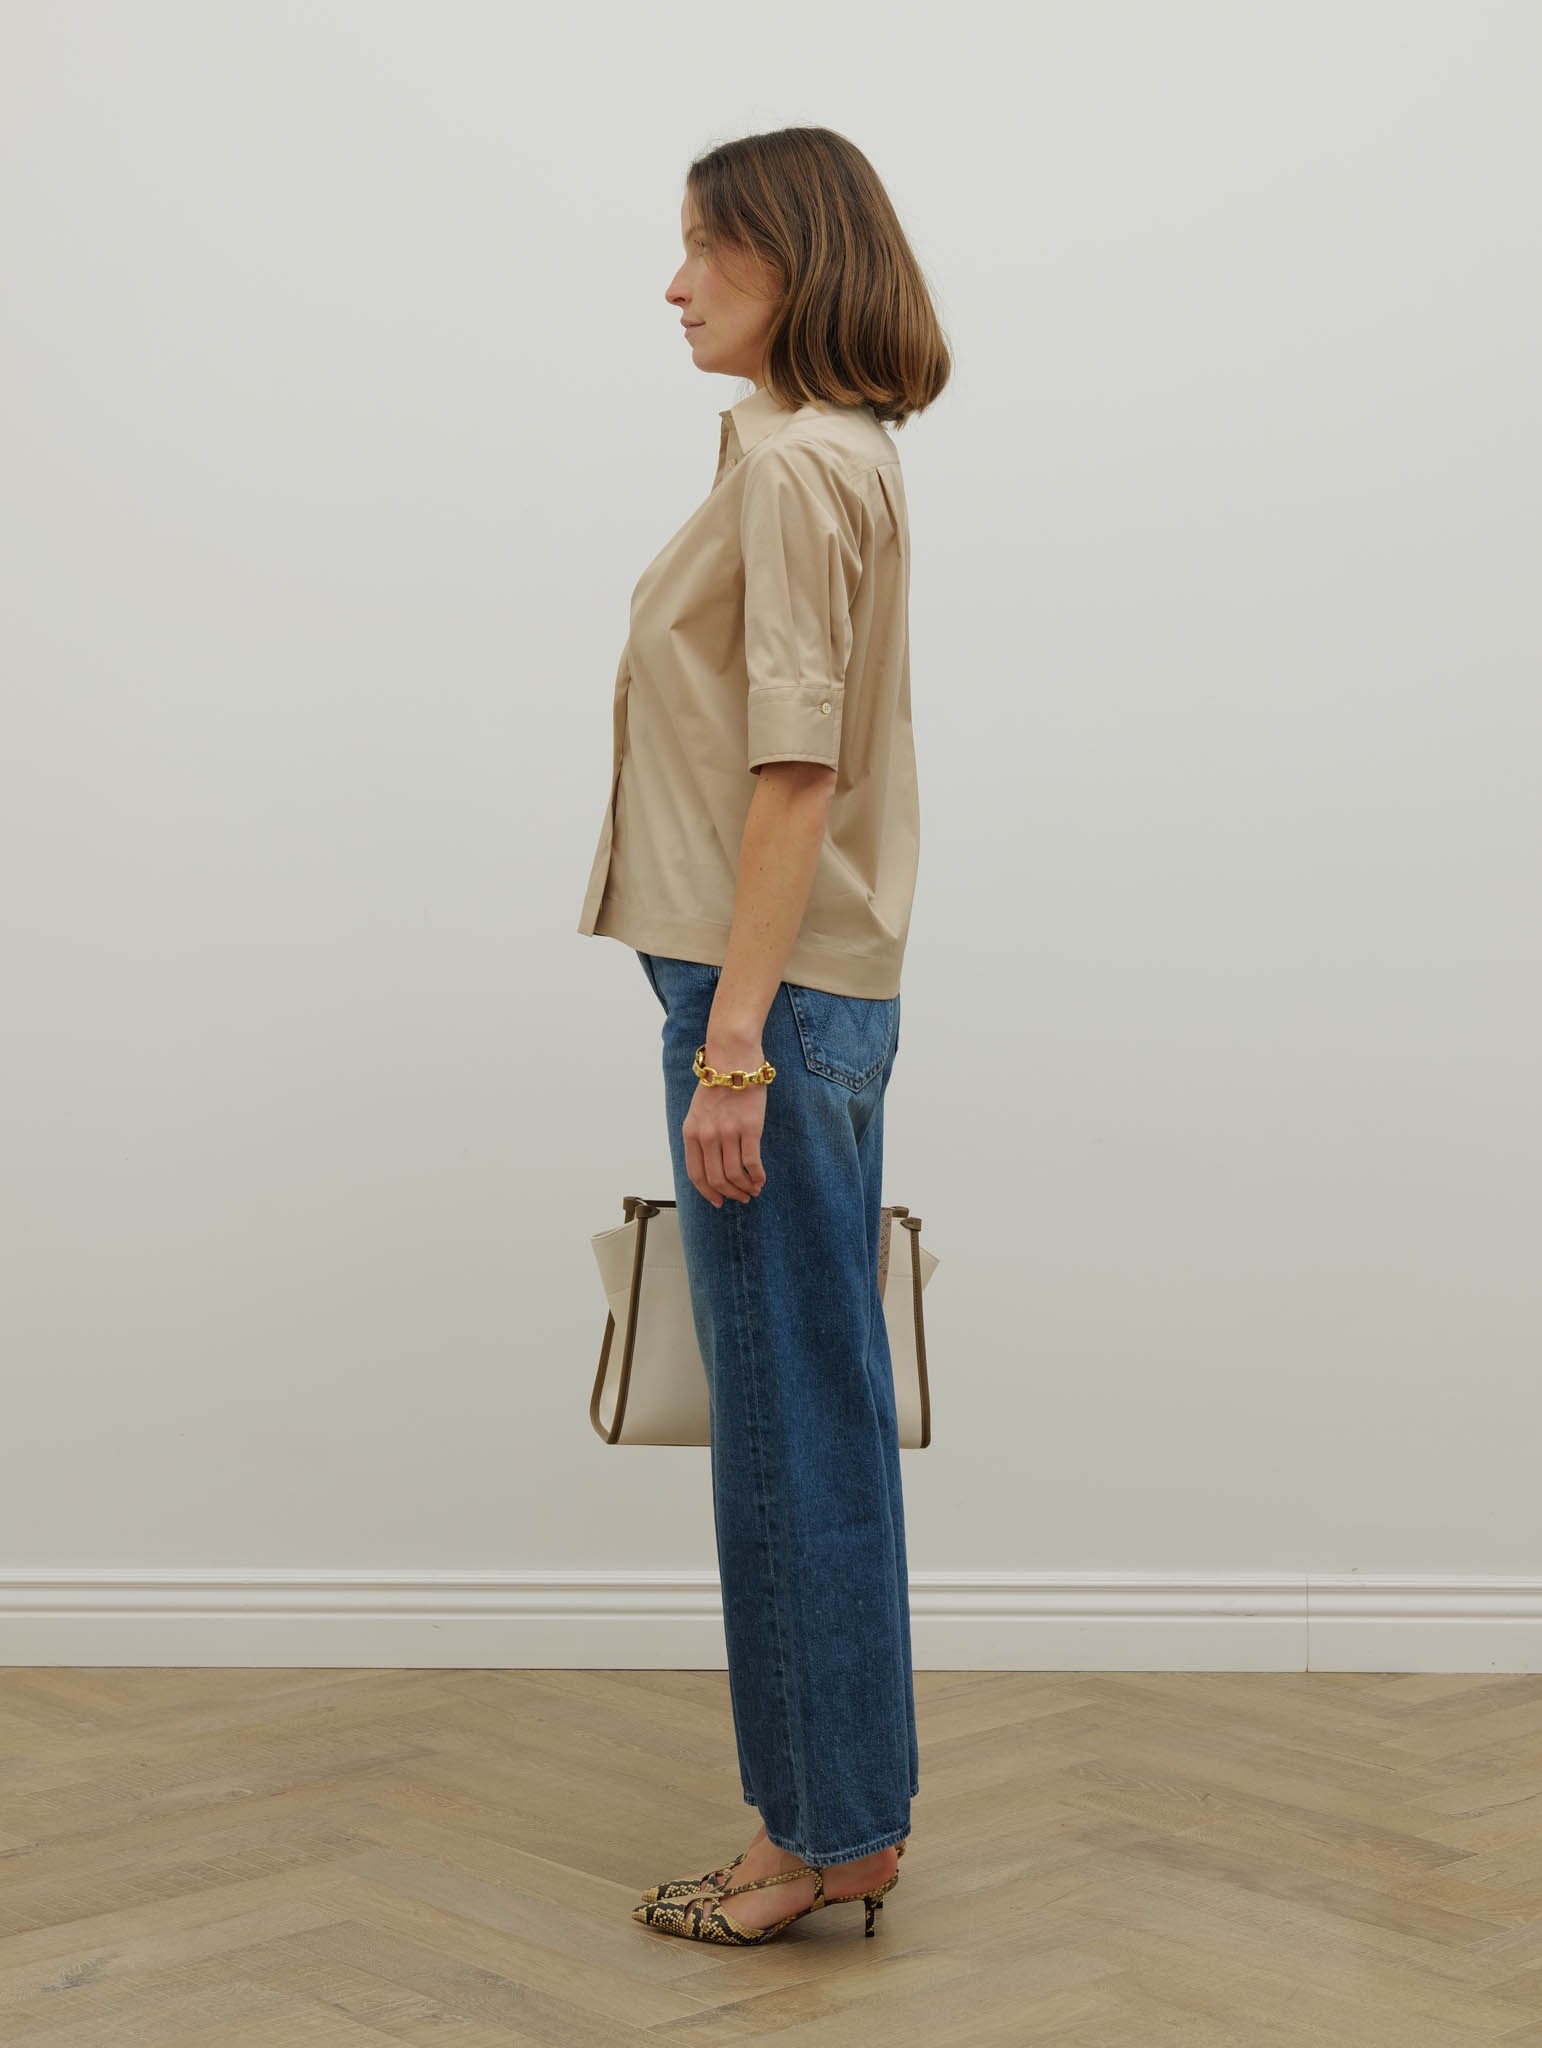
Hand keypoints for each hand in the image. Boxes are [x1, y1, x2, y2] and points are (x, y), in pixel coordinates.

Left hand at [682, 1048, 768, 1207]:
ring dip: (745, 1188)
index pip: (696, 1174)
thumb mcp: (698, 1111)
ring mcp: (727, 1133)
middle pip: (717, 1179)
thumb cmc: (718, 1082)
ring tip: (753, 1190)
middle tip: (741, 1198)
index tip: (718, 1201)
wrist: (733, 1058)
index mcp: (691, 1133)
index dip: (707, 1192)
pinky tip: (761, 1179)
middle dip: (730, 1194)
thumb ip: (701, 1135)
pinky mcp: (749, 1128)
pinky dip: (757, 1176)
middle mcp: (707, 1136)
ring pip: (735, 1175)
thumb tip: (712, 1162)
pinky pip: (752, 1163)